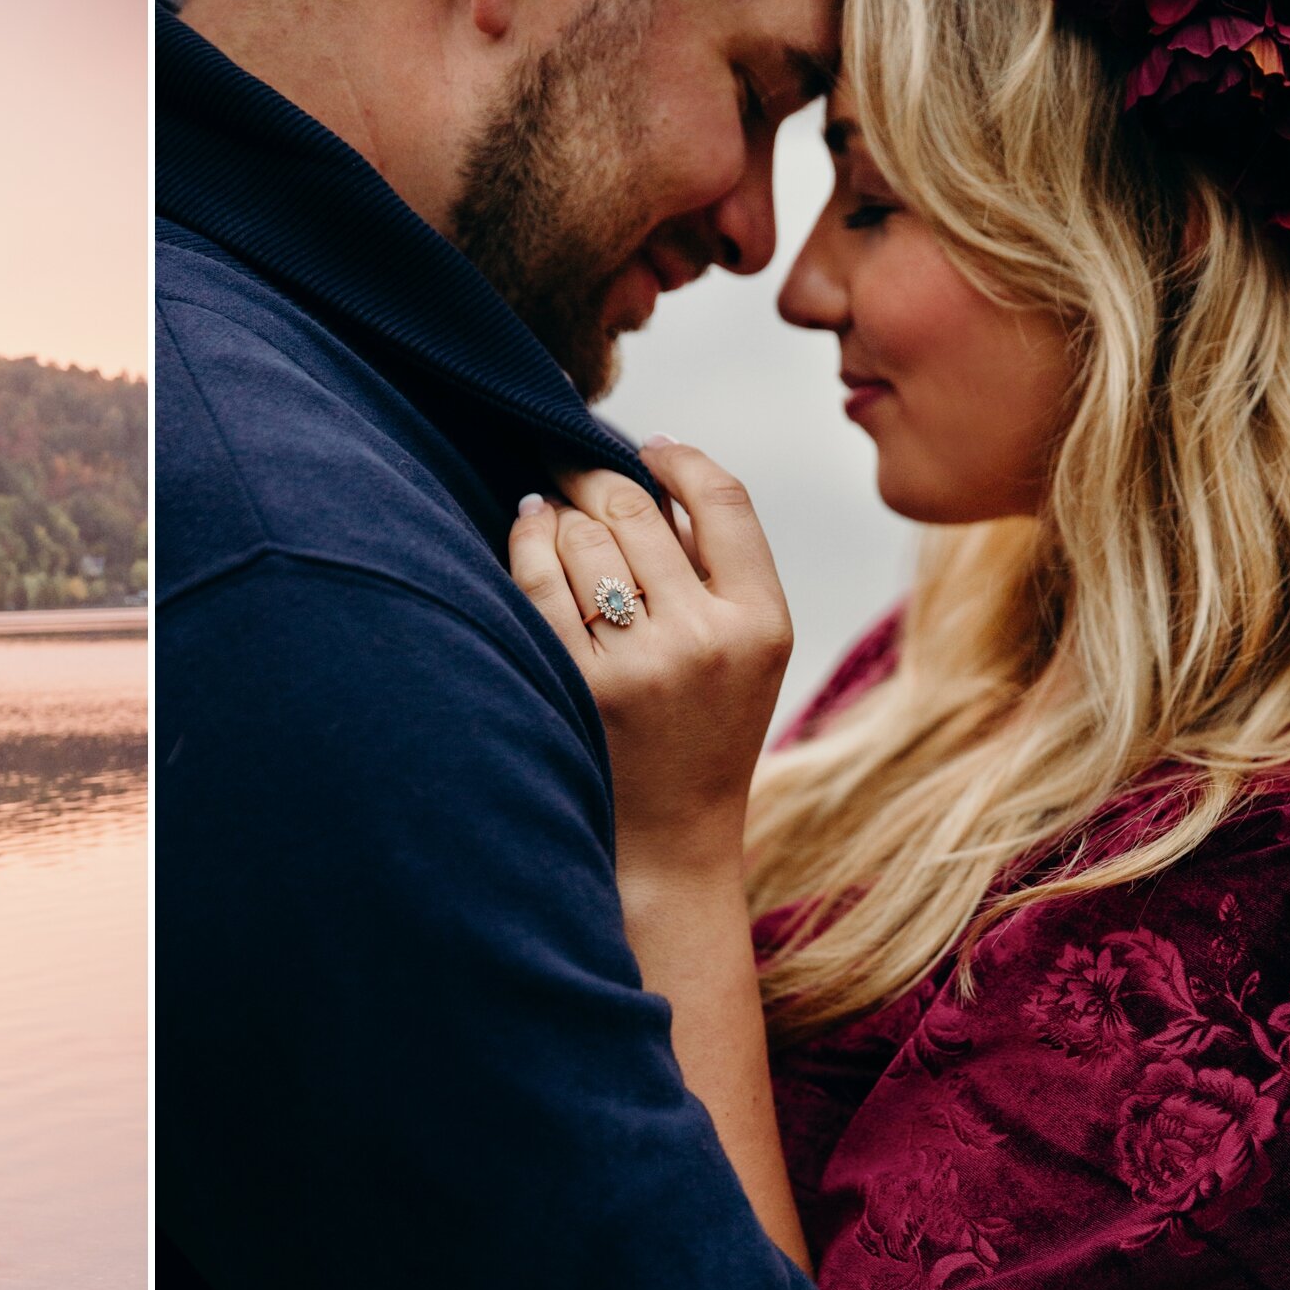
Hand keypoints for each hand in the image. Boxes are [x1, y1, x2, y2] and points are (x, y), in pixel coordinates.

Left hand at [509, 436, 792, 872]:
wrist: (670, 841)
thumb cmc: (703, 732)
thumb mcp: (747, 653)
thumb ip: (717, 568)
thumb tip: (653, 465)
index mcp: (762, 623)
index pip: (724, 500)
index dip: (679, 459)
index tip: (649, 447)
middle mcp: (706, 639)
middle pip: (637, 511)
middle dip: (595, 474)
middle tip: (569, 460)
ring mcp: (640, 666)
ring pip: (584, 538)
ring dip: (559, 507)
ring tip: (547, 503)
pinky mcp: (579, 686)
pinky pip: (538, 580)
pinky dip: (527, 539)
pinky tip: (528, 526)